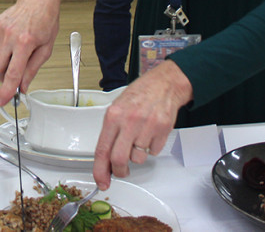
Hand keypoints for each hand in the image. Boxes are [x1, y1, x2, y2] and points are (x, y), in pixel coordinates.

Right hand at [0, 0, 60, 106]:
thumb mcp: (46, 49)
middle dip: (2, 77)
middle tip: (13, 76)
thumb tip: (22, 86)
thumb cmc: (46, 21)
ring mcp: (0, 29)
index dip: (6, 91)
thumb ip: (32, 70)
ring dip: (1, 64)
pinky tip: (11, 45)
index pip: (12, 74)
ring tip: (15, 55)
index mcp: (25, 42)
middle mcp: (10, 36)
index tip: (1, 101)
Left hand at [92, 60, 192, 189]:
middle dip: (119, 171)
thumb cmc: (139, 95)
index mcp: (113, 115)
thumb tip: (106, 157)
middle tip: (121, 171)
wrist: (164, 84)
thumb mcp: (117, 108)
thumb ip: (111, 132)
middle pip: (119, 159)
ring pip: (138, 158)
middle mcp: (129, 121)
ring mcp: (147, 126)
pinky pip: (153, 152)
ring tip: (139, 138)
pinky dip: (150, 148)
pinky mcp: (162, 130)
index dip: (100, 170)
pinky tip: (150, 133)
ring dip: (137, 155)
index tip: (101, 181)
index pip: (102, 149)